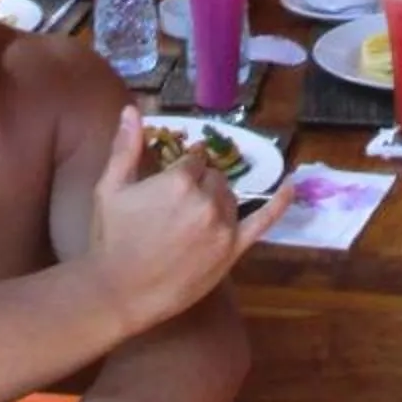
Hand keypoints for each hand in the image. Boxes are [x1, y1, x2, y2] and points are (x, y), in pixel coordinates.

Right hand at [84, 108, 280, 331]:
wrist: (118, 293)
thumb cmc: (110, 239)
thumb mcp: (110, 188)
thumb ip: (125, 147)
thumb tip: (132, 109)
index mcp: (179, 180)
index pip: (193, 161)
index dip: (181, 171)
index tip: (169, 185)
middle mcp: (206, 200)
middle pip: (213, 178)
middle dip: (199, 185)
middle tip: (176, 206)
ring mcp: (222, 227)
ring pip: (230, 197)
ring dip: (218, 199)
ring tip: (193, 217)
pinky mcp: (232, 251)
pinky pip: (262, 222)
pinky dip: (279, 204)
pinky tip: (290, 187)